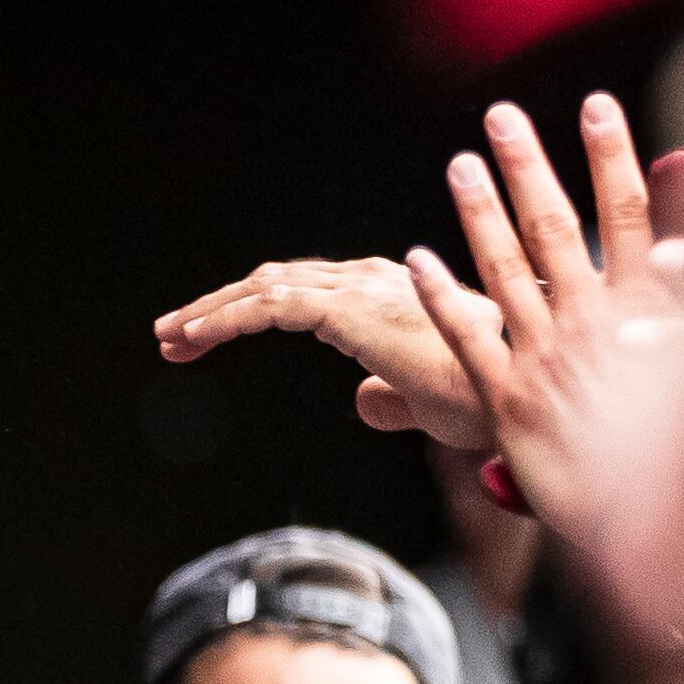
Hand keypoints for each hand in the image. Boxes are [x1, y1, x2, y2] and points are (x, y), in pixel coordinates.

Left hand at [154, 256, 496, 447]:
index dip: (245, 309)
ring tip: (169, 336)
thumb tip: (362, 403)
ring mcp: (360, 290)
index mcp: (381, 294)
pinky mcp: (352, 311)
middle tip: (171, 333)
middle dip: (217, 306)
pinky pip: (274, 307)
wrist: (515, 394)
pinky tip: (193, 337)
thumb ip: (388, 396)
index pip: (298, 293)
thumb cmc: (481, 398)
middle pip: (274, 283)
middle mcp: (368, 280)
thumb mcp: (421, 401)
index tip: (200, 337)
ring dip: (210, 311)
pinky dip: (228, 319)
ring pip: (265, 290)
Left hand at [399, 95, 683, 562]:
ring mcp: (549, 364)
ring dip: (479, 214)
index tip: (596, 104)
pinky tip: (416, 259)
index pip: (631, 218)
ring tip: (458, 162)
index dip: (613, 156)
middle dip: (529, 166)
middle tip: (501, 115)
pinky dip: (440, 298)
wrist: (657, 534)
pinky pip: (468, 342)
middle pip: (558, 230)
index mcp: (647, 315)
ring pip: (506, 274)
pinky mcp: (511, 406)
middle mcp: (596, 330)